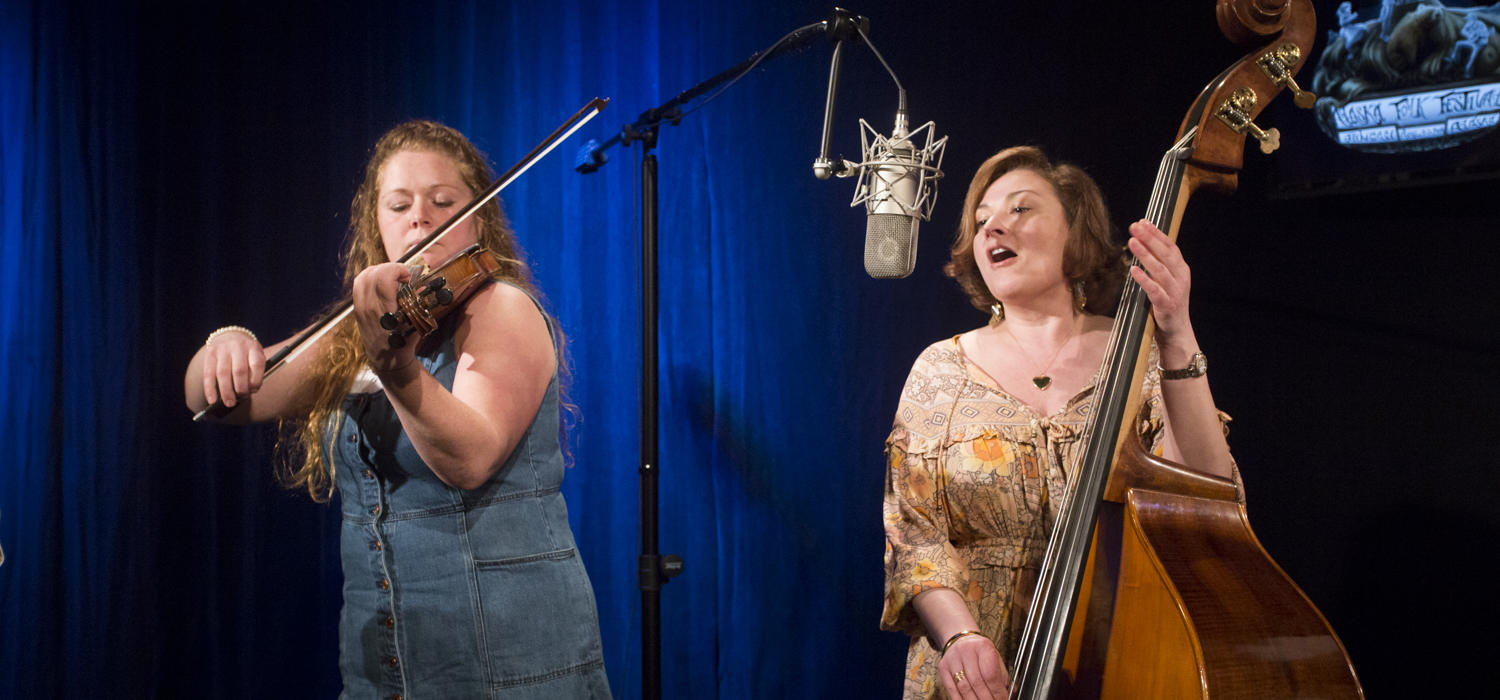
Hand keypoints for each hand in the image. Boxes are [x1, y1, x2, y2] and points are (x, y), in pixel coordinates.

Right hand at [200, 329, 264, 407]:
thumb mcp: (255, 358)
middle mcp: (238, 346)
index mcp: (253, 347)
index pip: (257, 364)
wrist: (230, 337)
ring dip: (226, 391)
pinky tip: (212, 400)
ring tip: (229, 403)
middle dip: (241, 388)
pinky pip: (208, 374)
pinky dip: (210, 389)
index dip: (256, 381)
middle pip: (239, 370)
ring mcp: (223, 349)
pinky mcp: (210, 353)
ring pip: (223, 373)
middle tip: (241, 398)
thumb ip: (254, 373)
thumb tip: (247, 393)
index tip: (254, 391)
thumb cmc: (246, 355)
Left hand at [351, 262, 420, 375]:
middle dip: (390, 268)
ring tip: (392, 277)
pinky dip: (370, 277)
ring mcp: (360, 307)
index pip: (384, 277)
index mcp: (385, 311)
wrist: (386, 359)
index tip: (408, 277)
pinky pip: (359, 283)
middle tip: (401, 276)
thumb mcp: (417, 324)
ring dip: (379, 270)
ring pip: (363, 276)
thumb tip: (421, 286)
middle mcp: (369, 307)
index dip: (398, 270)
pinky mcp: (357, 307)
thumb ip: (418, 303)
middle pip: (372, 272)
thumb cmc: (404, 342)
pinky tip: (381, 282)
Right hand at [938, 634, 1009, 699]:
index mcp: (983, 647)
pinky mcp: (943, 667)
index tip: (1002, 699)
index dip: (997, 691)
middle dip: (986, 699)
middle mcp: (966, 650)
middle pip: (976, 682)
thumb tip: (1009, 695)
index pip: (990, 674)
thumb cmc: (981, 652)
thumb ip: (1002, 677)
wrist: (961, 641)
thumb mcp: (995, 658)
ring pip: (963, 687)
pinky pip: (951, 689)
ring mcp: (952, 659)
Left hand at [1127, 219, 1196, 348]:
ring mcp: (1175, 291)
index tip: (1143, 221)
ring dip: (1145, 254)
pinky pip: (1154, 290)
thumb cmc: (1168, 302)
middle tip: (1135, 226)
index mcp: (1181, 269)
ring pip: (1160, 269)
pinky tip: (1133, 270)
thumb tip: (1143, 239)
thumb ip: (1159, 262)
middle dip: (1150, 238)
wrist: (1177, 331)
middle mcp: (1180, 277)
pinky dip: (1144, 279)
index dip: (1157, 233)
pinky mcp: (1167, 305)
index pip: (1170, 246)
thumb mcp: (1166, 279)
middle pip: (1165, 254)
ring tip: (1132, 242)